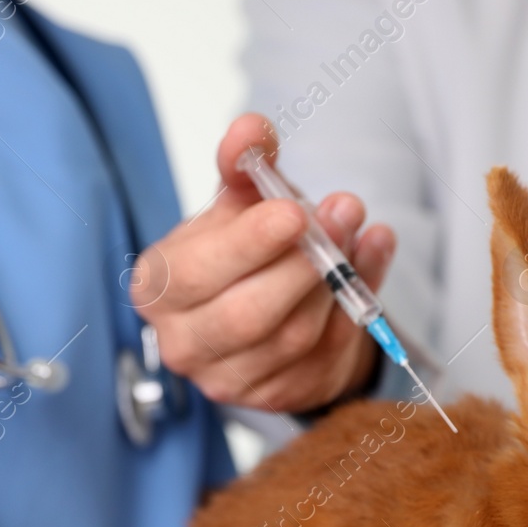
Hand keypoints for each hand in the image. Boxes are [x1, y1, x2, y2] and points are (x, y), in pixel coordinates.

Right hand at [129, 114, 394, 412]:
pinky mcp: (275, 397)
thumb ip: (243, 163)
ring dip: (336, 281)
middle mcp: (184, 343)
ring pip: (294, 337)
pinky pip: (327, 355)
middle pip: (248, 315)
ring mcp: (228, 380)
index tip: (295, 212)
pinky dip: (358, 305)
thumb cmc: (242, 251)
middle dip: (304, 264)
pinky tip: (368, 260)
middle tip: (342, 213)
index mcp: (159, 288)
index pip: (199, 273)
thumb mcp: (239, 201)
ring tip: (354, 231)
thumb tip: (251, 129)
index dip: (250, 244)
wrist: (268, 304)